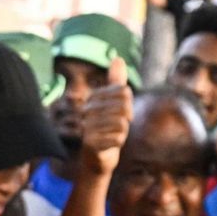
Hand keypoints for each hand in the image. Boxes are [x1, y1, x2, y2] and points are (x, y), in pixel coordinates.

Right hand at [78, 58, 133, 176]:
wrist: (98, 157)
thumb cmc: (109, 128)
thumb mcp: (115, 104)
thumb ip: (116, 82)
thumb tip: (117, 58)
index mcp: (93, 98)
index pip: (123, 92)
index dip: (128, 104)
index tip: (123, 114)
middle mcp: (87, 110)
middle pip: (123, 107)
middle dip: (126, 119)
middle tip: (120, 127)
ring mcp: (87, 126)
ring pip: (121, 123)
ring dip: (122, 132)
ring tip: (114, 135)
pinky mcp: (90, 143)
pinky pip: (118, 138)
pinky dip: (119, 142)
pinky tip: (112, 144)